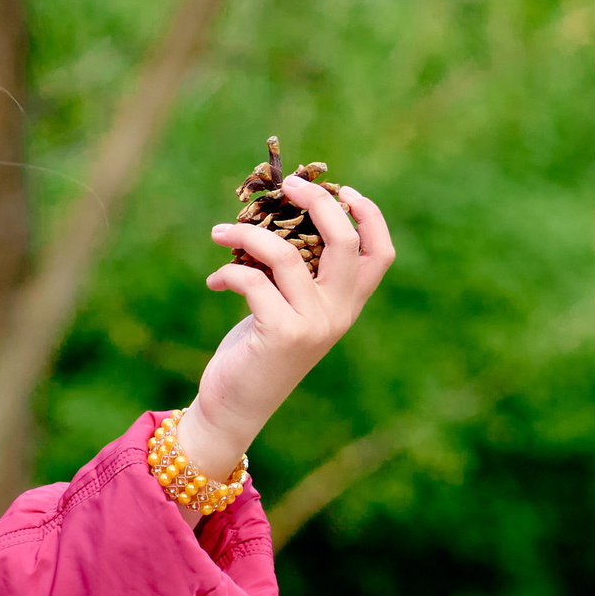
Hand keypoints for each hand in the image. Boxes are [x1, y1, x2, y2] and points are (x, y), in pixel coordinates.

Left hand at [171, 174, 396, 482]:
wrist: (234, 408)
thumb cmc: (255, 354)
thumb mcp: (285, 311)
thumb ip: (295, 278)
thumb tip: (276, 222)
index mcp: (347, 306)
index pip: (380, 253)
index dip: (368, 215)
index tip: (341, 189)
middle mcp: (339, 314)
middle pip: (343, 240)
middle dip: (316, 203)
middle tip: (286, 186)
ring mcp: (314, 324)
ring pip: (285, 255)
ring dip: (246, 236)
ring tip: (219, 233)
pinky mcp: (282, 333)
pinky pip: (253, 280)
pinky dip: (229, 272)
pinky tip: (215, 281)